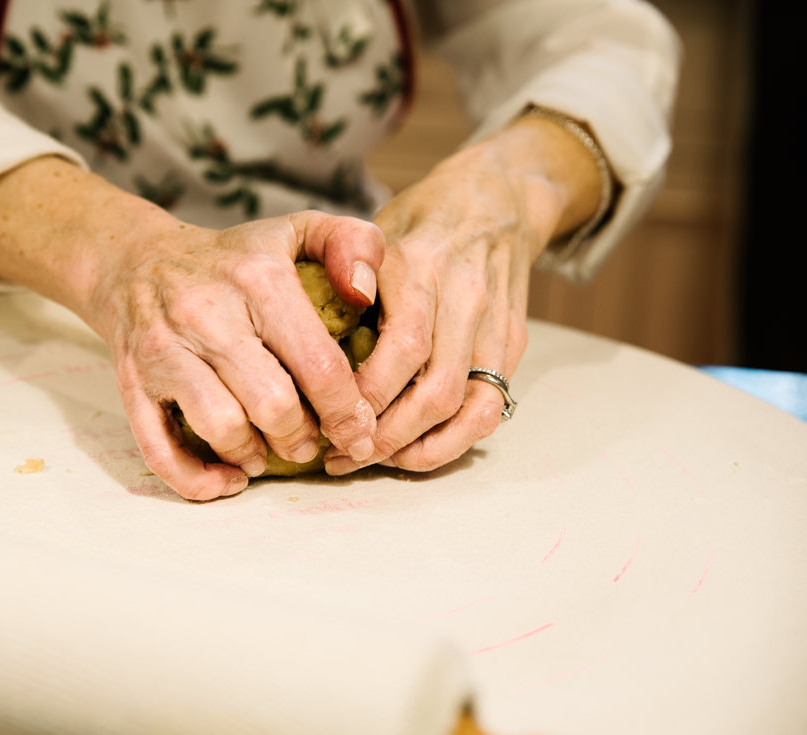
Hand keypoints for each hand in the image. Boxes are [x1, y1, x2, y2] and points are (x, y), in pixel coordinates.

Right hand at [0, 157, 382, 499]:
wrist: (135, 261)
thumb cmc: (231, 259)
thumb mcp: (298, 230)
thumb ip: (355, 244)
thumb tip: (365, 295)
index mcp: (257, 278)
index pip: (318, 363)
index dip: (347, 411)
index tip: (358, 431)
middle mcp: (207, 313)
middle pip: (273, 404)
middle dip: (302, 438)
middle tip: (310, 444)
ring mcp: (164, 351)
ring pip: (220, 427)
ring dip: (253, 455)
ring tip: (266, 455)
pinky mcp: (132, 383)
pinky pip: (160, 449)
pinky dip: (197, 479)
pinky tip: (225, 479)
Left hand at [324, 116, 605, 474]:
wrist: (496, 196)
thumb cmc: (417, 221)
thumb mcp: (370, 233)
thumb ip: (340, 279)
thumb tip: (302, 345)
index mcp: (421, 267)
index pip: (402, 348)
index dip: (365, 396)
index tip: (325, 421)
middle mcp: (465, 298)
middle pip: (435, 391)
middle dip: (385, 435)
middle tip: (341, 454)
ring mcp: (495, 324)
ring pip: (468, 408)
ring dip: (419, 447)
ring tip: (373, 458)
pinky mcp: (512, 344)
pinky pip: (490, 408)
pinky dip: (453, 441)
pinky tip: (415, 452)